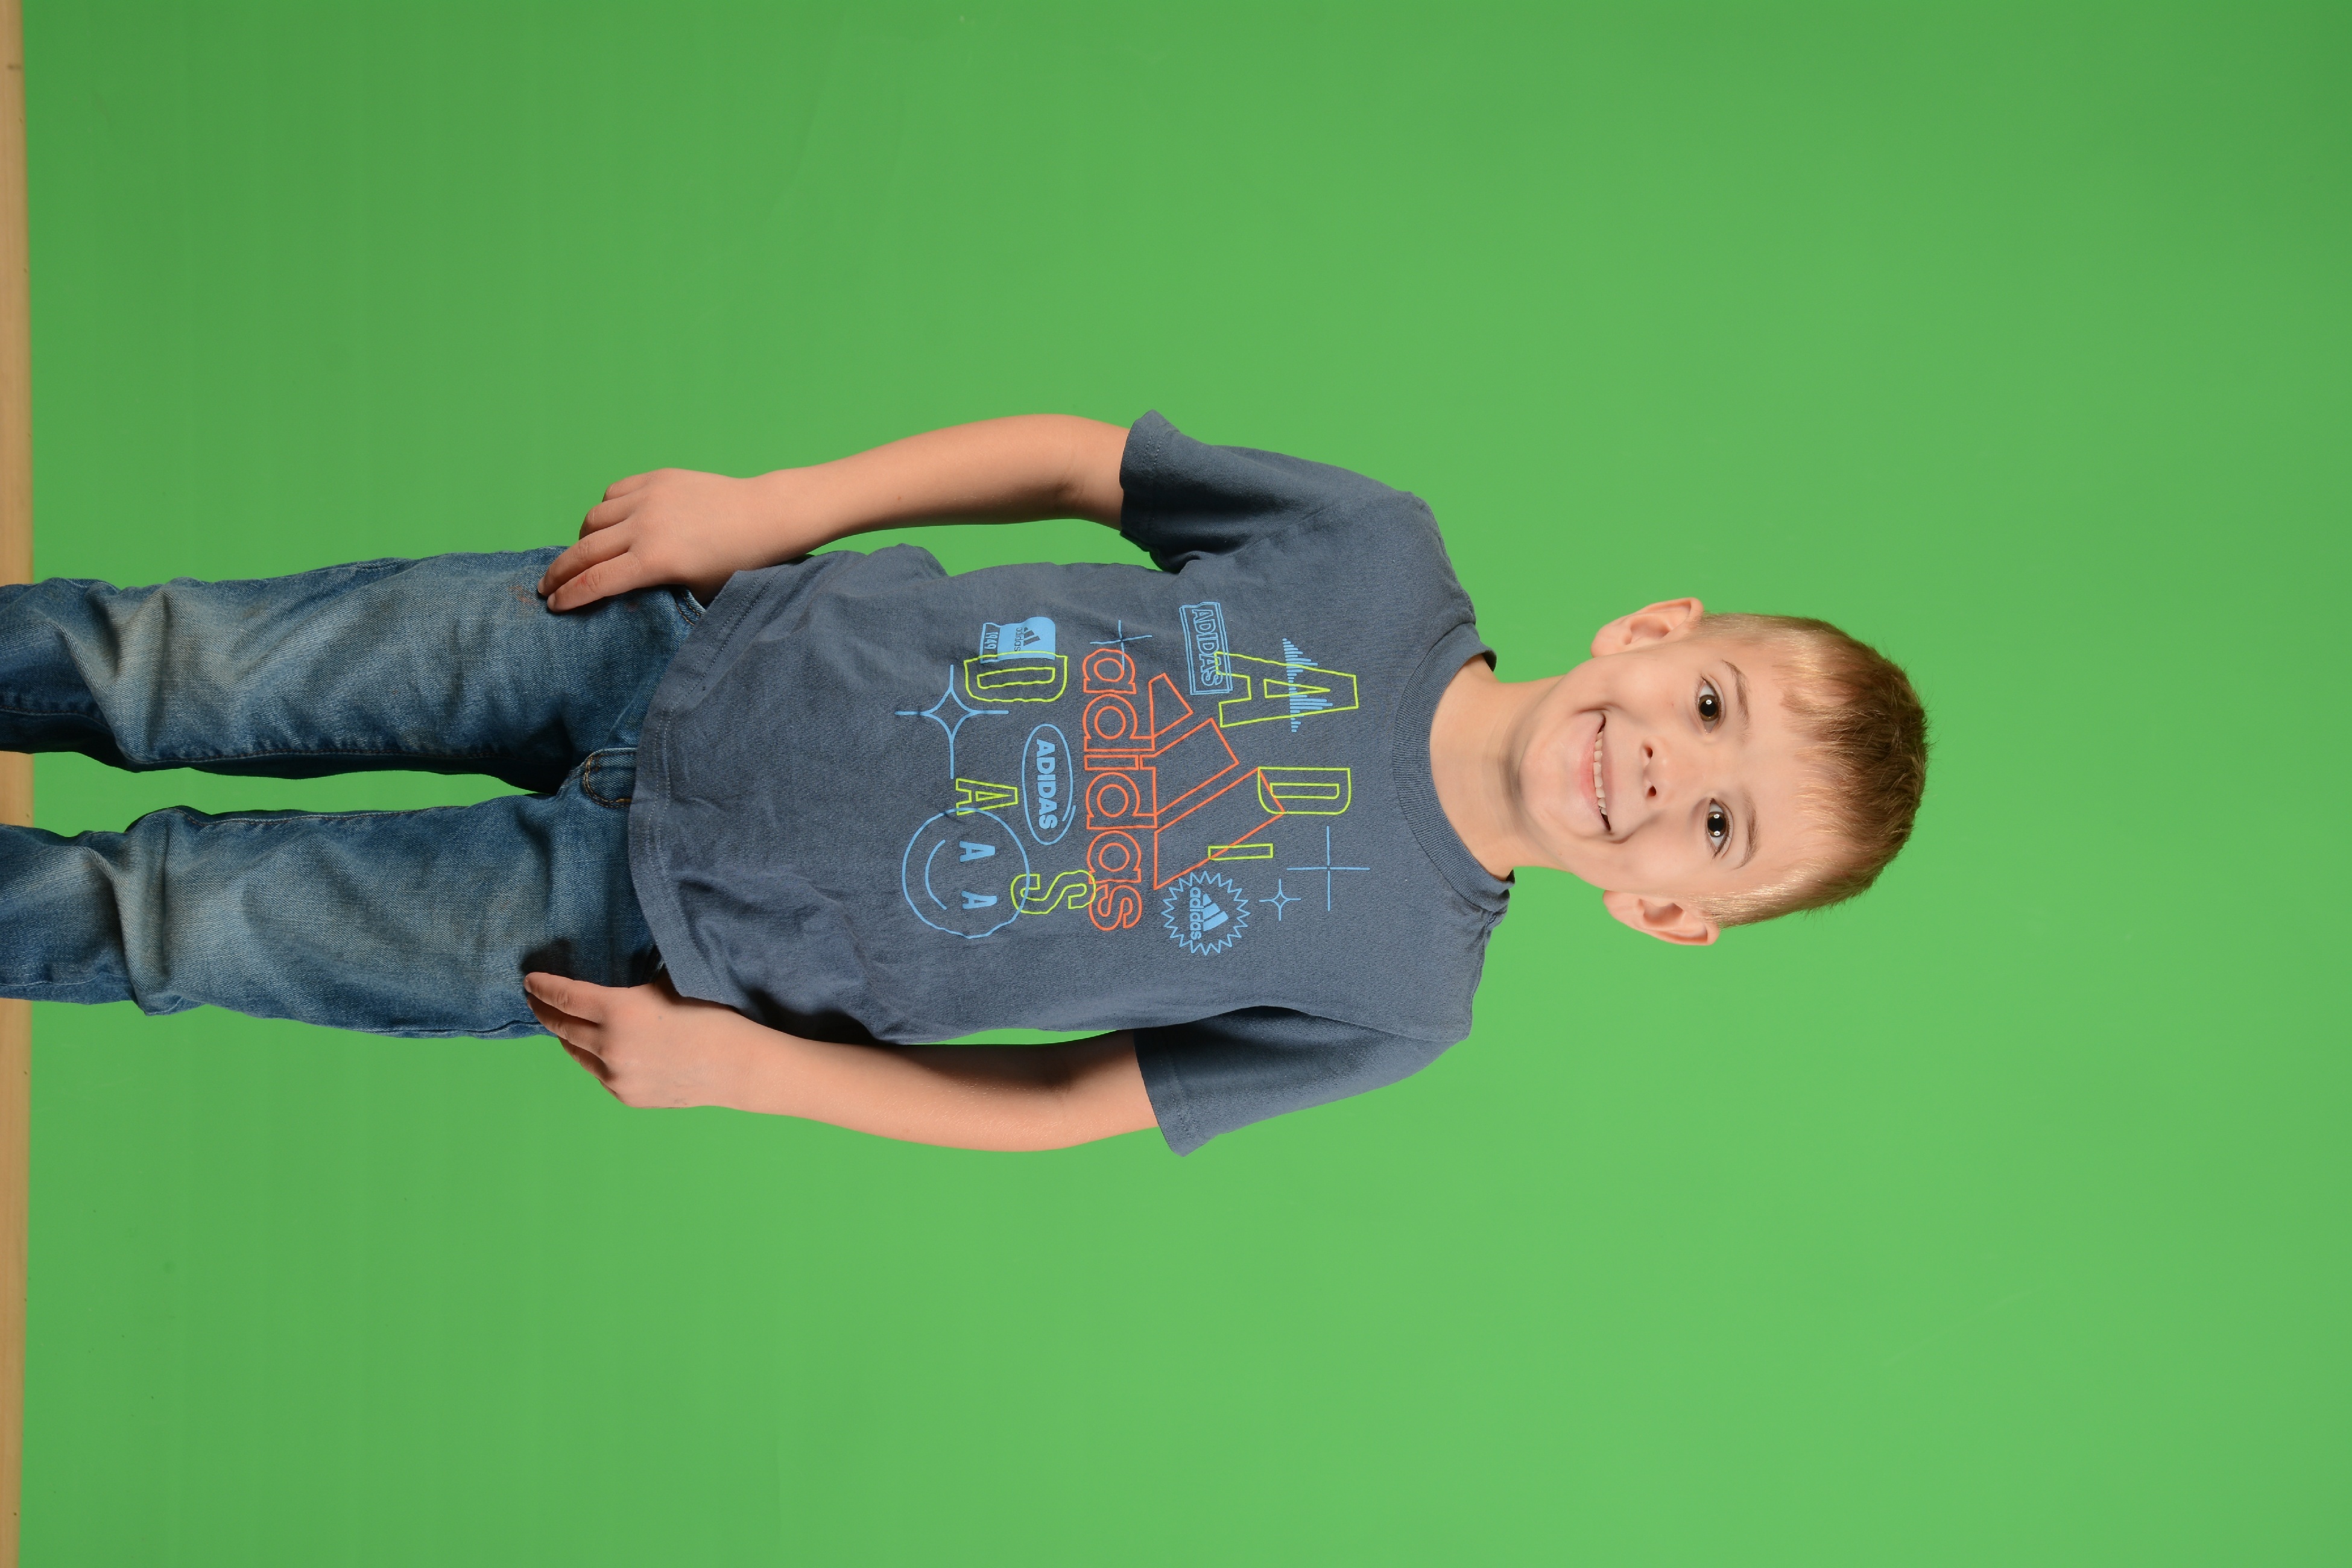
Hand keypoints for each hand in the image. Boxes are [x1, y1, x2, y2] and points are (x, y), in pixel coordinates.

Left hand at [524, 971, 755, 1108]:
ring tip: (562, 1022)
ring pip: (575, 1052)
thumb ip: (633, 981)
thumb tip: (611, 963)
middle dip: (545, 1010)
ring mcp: (616, 1076)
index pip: (565, 996)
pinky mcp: (625, 1096)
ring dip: (567, 1035)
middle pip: (561, 1026)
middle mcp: (610, 1046)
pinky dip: (593, 1056)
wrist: (738, 1065)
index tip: (529, 980)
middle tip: (535, 999)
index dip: (543, 987)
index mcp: (620, 1010)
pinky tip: (596, 1047)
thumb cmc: (710, 1014)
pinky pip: (598, 1072)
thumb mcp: (668, 983)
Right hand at [538, 467, 822, 611]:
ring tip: (584, 556)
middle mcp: (645, 526)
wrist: (765, 516)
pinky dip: (605, 512)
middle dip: (559, 572)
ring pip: (593, 519)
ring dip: (583, 540)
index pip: (595, 582)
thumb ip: (656, 593)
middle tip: (545, 586)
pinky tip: (610, 525)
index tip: (553, 606)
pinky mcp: (656, 478)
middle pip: (584, 551)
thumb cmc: (738, 563)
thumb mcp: (695, 590)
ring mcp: (649, 497)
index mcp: (656, 561)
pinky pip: (613, 494)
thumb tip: (620, 599)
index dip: (569, 596)